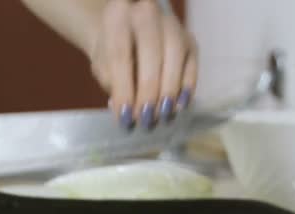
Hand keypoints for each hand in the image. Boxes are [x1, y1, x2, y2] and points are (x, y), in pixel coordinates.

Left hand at [87, 0, 197, 129]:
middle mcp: (147, 14)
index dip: (123, 88)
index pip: (120, 53)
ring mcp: (172, 25)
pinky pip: (191, 63)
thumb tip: (128, 111)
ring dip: (169, 88)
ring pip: (175, 52)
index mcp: (118, 16)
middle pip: (151, 48)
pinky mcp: (189, 40)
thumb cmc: (111, 54)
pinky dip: (187, 86)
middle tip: (145, 118)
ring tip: (161, 115)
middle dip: (149, 88)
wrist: (127, 35)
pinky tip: (179, 106)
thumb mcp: (103, 67)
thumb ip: (112, 85)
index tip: (125, 116)